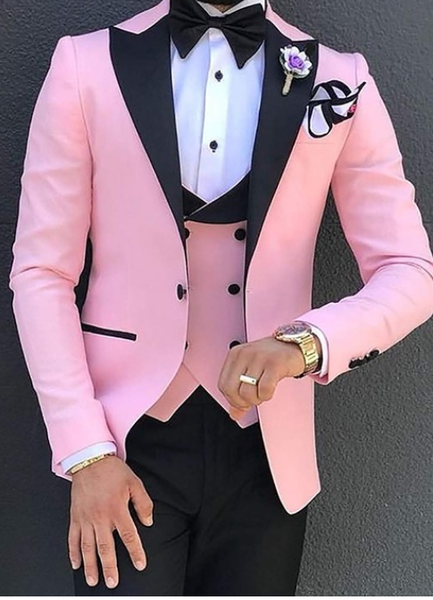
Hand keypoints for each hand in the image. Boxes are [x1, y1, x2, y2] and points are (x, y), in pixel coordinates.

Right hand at [68, 455, 153, 588]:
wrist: (90, 460)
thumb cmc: (112, 471)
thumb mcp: (135, 483)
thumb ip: (143, 504)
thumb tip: (148, 521)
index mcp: (117, 509)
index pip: (128, 536)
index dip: (135, 552)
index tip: (140, 564)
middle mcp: (100, 517)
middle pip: (105, 547)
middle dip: (109, 567)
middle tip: (112, 582)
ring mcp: (86, 518)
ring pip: (87, 547)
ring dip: (90, 566)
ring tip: (93, 580)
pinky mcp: (75, 516)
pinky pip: (72, 538)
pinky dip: (73, 552)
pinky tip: (76, 564)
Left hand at [218, 336, 306, 420]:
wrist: (294, 345)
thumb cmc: (271, 358)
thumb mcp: (250, 371)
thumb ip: (240, 392)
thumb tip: (234, 414)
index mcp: (235, 355)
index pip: (223, 385)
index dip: (232, 399)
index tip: (243, 401)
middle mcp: (244, 354)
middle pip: (232, 390)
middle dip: (243, 402)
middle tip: (254, 399)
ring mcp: (259, 358)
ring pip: (247, 393)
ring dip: (257, 399)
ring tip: (263, 392)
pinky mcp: (274, 364)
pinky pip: (264, 390)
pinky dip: (267, 395)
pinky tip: (271, 389)